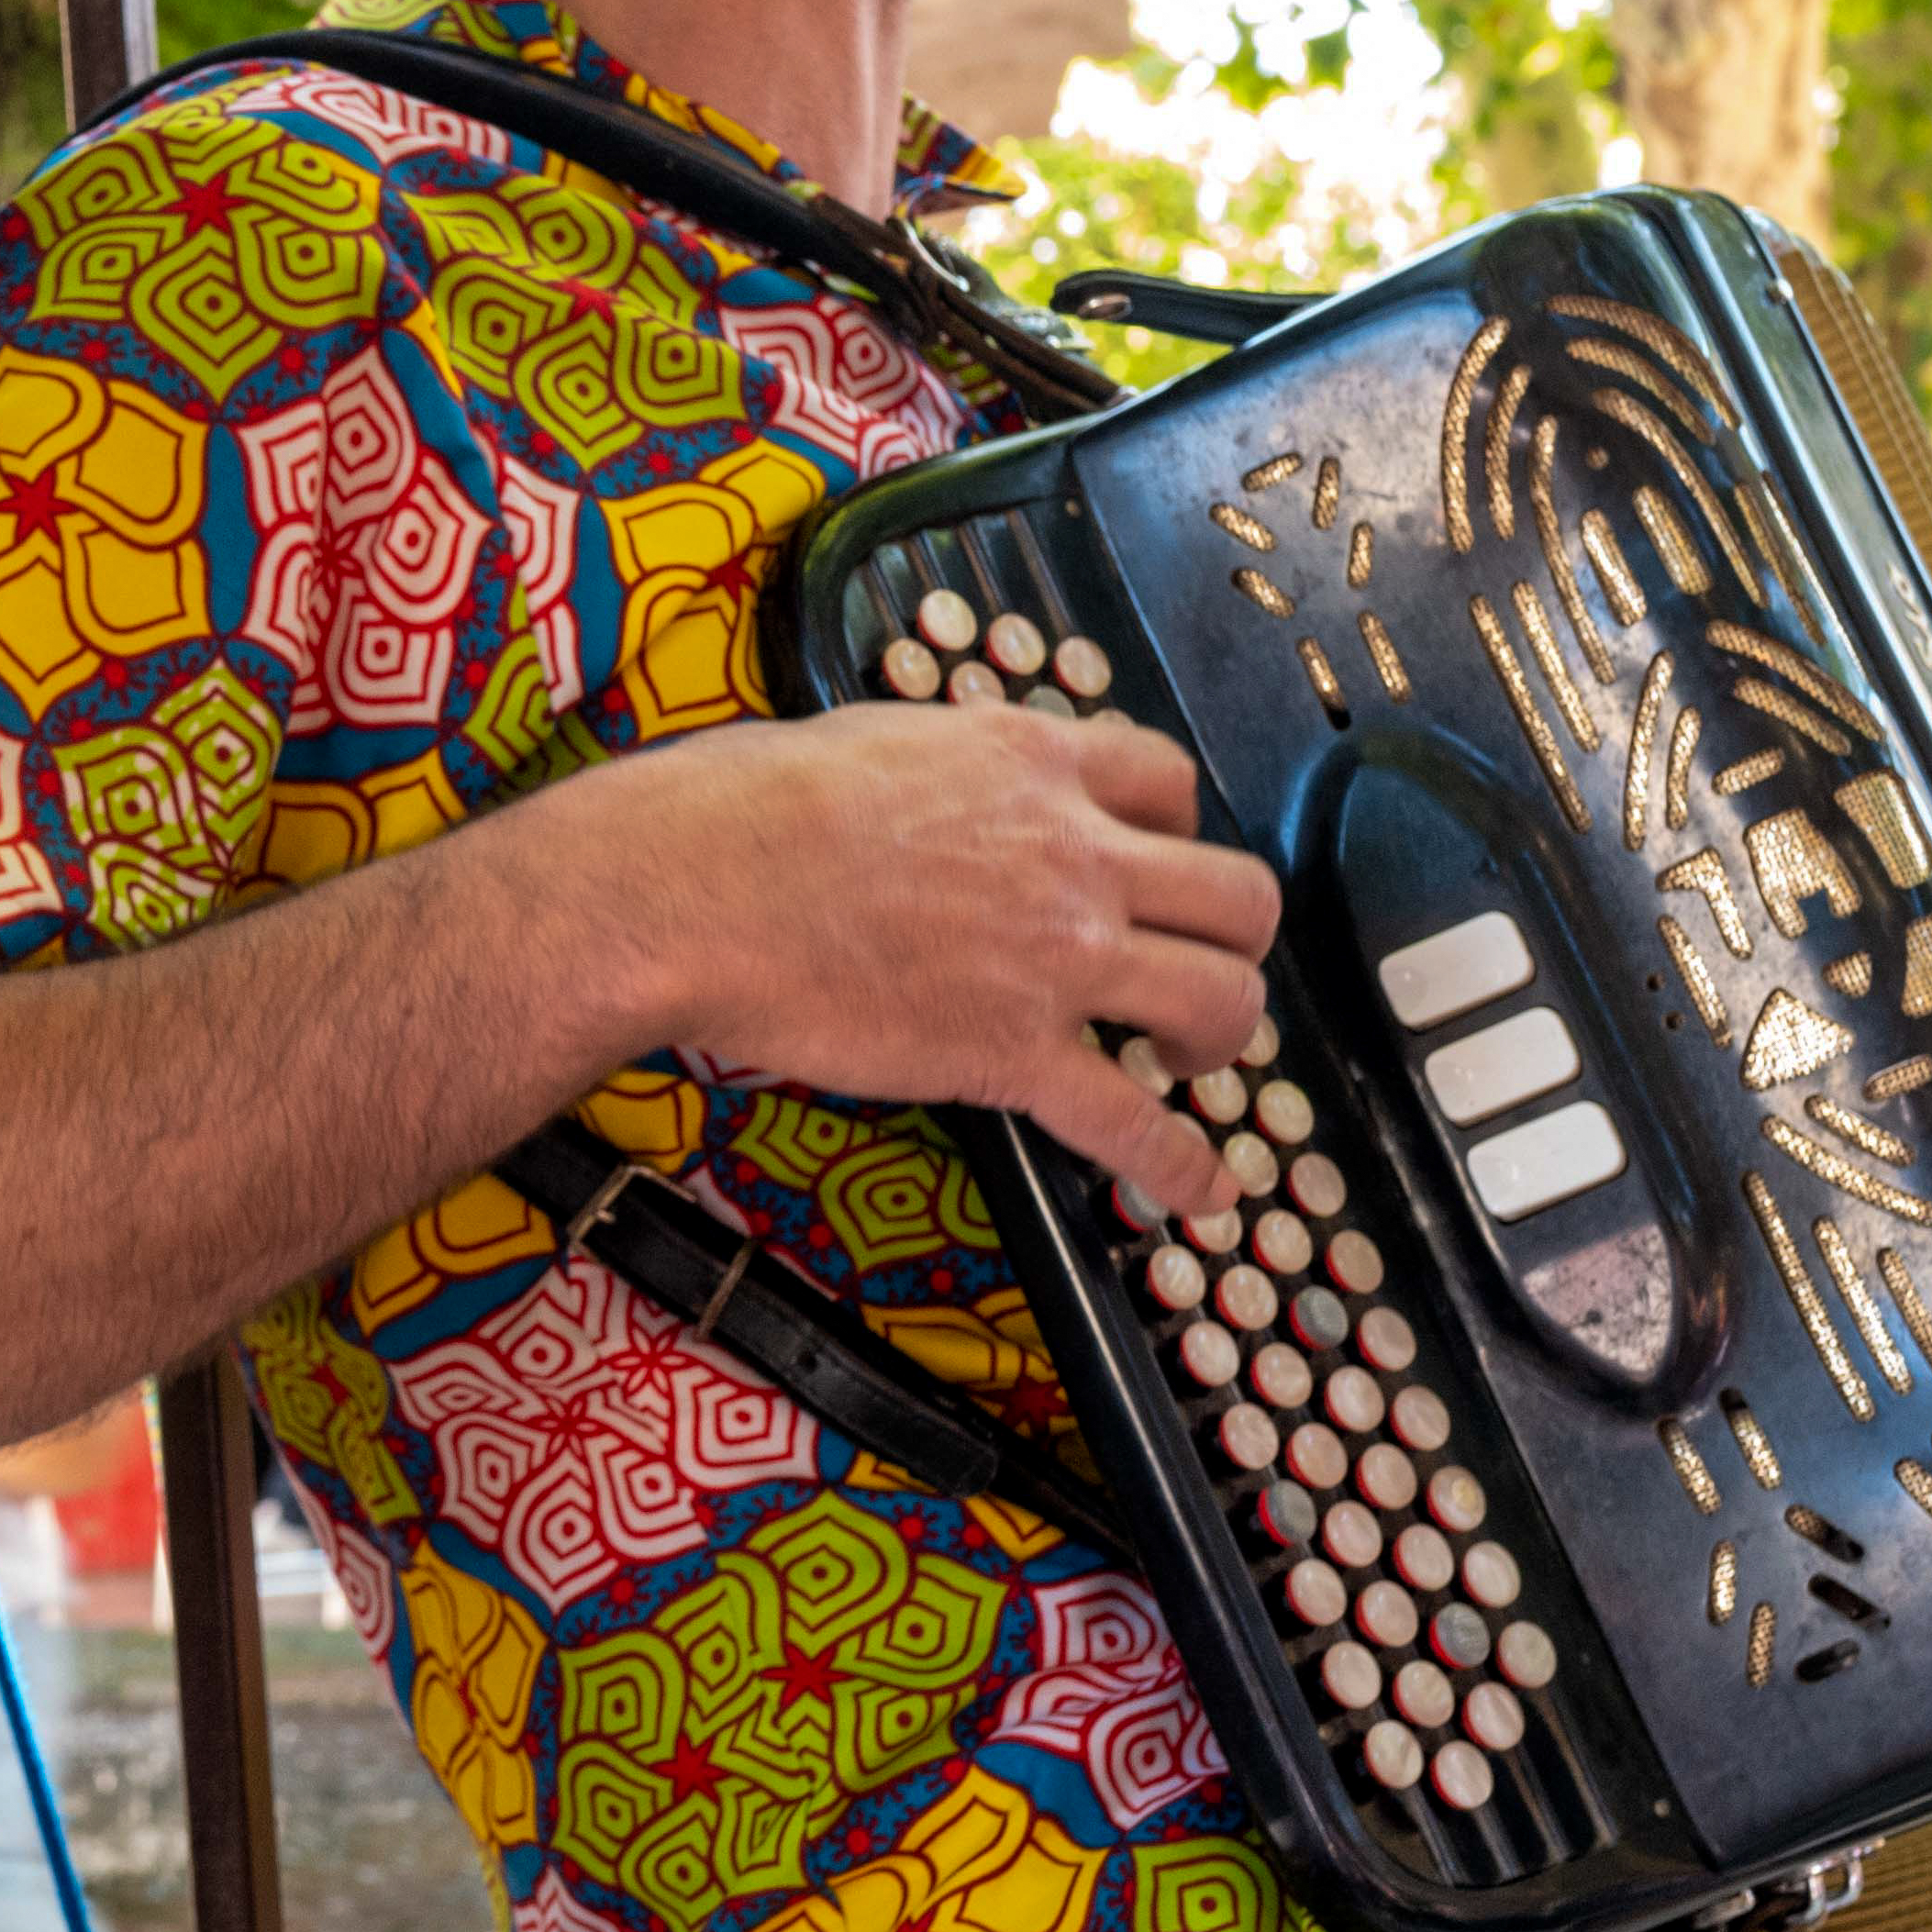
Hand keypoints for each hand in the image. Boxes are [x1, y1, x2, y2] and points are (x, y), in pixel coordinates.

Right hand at [555, 703, 1284, 1223]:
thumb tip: (931, 784)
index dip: (1174, 829)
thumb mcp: (875, 740)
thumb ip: (943, 766)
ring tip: (1187, 1059)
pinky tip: (1201, 1191)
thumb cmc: (746, 806)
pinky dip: (1182, 1166)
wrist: (696, 889)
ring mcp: (1058, 958)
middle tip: (1189, 969)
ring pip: (1223, 996)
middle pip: (1236, 894)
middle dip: (1232, 939)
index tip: (1148, 867)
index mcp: (1034, 761)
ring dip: (1222, 1035)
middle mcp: (1075, 854)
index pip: (1169, 779)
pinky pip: (1134, 1123)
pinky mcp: (1014, 1052)